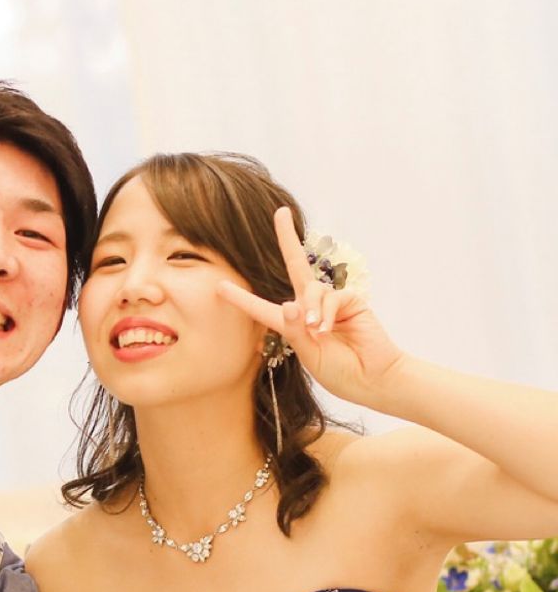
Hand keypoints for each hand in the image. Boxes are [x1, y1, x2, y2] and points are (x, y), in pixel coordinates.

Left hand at [216, 206, 404, 407]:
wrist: (371, 379)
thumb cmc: (339, 372)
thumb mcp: (309, 355)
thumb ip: (296, 331)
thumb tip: (290, 304)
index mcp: (292, 325)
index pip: (262, 308)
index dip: (241, 298)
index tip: (219, 287)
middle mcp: (309, 308)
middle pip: (295, 265)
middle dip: (287, 238)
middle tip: (281, 212)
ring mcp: (331, 302)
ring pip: (312, 290)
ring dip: (312, 311)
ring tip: (317, 332)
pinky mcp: (351, 301)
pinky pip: (332, 297)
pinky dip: (326, 313)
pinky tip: (327, 329)